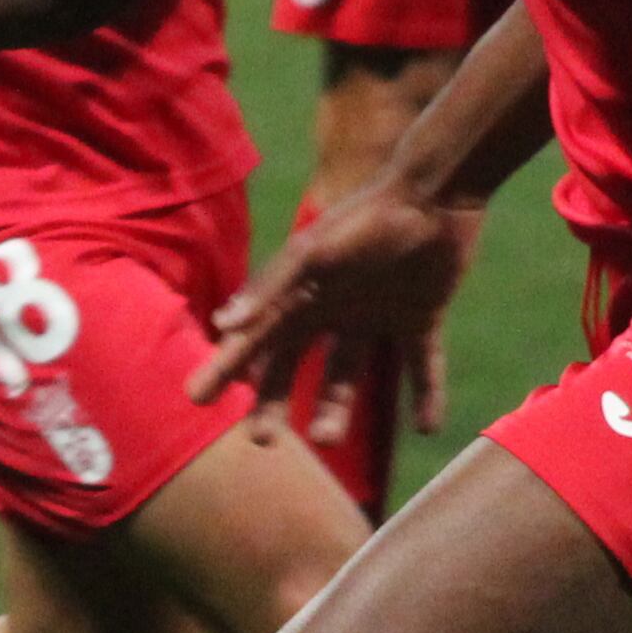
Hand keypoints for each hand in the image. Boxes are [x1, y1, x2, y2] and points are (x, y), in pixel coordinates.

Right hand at [187, 176, 479, 412]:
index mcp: (300, 293)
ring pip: (350, 378)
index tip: (196, 398)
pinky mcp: (420, 319)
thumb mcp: (313, 254)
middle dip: (273, 403)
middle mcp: (331, 310)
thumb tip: (224, 327)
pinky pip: (422, 366)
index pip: (254, 339)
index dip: (224, 368)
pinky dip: (427, 396)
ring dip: (337, 409)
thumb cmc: (366, 220)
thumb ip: (272, 288)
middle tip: (261, 440)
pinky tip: (427, 428)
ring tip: (327, 437)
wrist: (435, 192)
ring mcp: (375, 317)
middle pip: (293, 367)